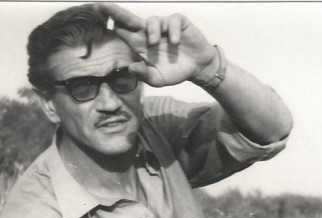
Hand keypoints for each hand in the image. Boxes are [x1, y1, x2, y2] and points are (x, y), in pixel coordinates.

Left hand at [96, 3, 216, 86]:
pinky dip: (172, 30)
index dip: (111, 23)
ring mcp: (164, 27)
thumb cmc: (175, 72)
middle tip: (101, 5)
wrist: (198, 68)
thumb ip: (145, 76)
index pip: (122, 32)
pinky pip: (172, 21)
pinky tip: (175, 43)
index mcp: (141, 45)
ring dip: (151, 30)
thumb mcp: (159, 79)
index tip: (96, 14)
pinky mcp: (179, 24)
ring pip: (152, 20)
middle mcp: (149, 33)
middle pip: (129, 20)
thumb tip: (130, 68)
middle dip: (115, 12)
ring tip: (155, 42)